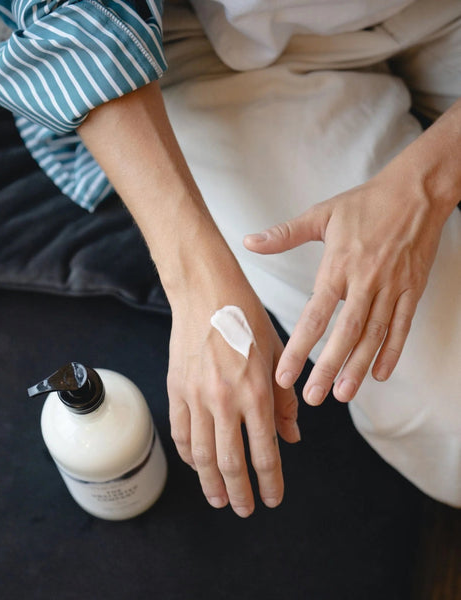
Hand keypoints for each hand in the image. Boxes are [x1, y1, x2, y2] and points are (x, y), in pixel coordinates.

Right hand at [167, 281, 299, 517]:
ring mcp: (195, 396)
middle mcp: (224, 401)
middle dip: (240, 492)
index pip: (265, 452)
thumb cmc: (247, 319)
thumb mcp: (277, 356)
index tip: (272, 500)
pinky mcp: (176, 389)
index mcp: (255, 392)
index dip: (270, 482)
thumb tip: (292, 437)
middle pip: (229, 462)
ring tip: (218, 499)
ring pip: (201, 454)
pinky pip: (180, 432)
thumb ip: (285, 401)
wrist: (206, 292)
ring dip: (210, 482)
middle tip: (245, 510)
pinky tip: (196, 465)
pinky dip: (188, 454)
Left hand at [244, 168, 445, 405]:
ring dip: (359, 366)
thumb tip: (249, 242)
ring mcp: (391, 287)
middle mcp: (365, 281)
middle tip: (313, 398)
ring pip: (374, 334)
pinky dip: (393, 351)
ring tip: (343, 394)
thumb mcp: (321, 214)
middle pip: (345, 332)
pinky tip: (380, 374)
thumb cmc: (365, 202)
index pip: (315, 315)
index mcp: (338, 266)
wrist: (416, 190)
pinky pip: (402, 325)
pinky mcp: (412, 289)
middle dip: (328, 367)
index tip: (285, 374)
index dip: (300, 347)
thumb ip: (284, 234)